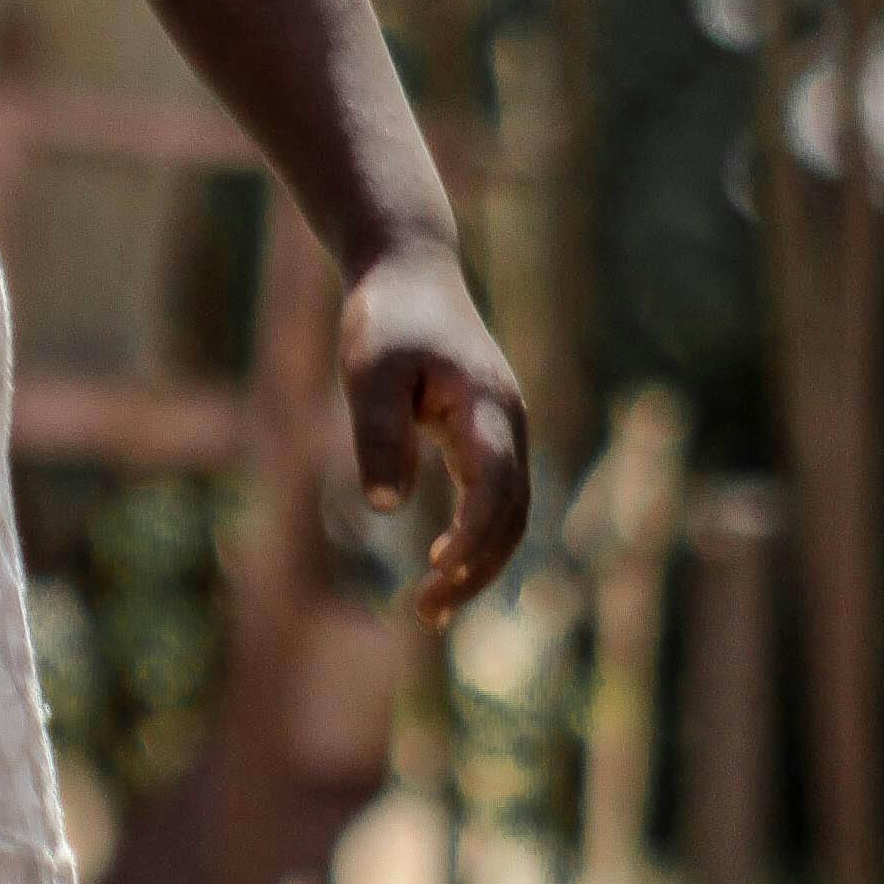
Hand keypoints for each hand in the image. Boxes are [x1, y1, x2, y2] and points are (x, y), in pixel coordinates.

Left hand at [339, 239, 530, 623]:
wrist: (411, 270)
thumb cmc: (387, 317)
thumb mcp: (370, 371)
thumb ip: (379, 436)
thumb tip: (387, 509)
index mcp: (487, 408)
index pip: (496, 488)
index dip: (472, 537)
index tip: (436, 573)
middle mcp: (508, 424)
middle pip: (512, 515)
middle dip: (477, 570)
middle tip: (426, 614)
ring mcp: (503, 431)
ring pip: (510, 514)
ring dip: (480, 564)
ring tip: (431, 610)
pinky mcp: (485, 435)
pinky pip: (494, 499)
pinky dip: (476, 539)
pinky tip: (439, 567)